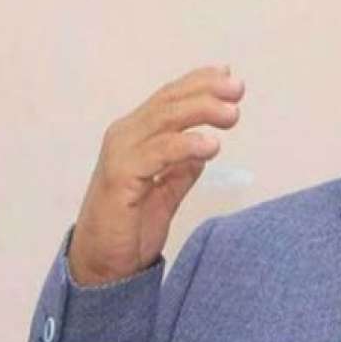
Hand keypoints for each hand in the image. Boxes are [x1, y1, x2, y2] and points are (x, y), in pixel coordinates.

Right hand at [67, 65, 243, 285]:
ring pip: (164, 119)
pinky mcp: (119, 177)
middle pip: (169, 101)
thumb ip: (182, 166)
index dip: (199, 82)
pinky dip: (185, 145)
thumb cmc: (131, 226)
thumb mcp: (166, 190)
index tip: (229, 76)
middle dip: (206, 90)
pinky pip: (156, 153)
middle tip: (238, 89)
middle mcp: (126, 136)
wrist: (103, 266)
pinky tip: (211, 145)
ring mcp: (120, 154)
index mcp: (137, 134)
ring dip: (201, 110)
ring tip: (232, 113)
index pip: (170, 97)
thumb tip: (206, 142)